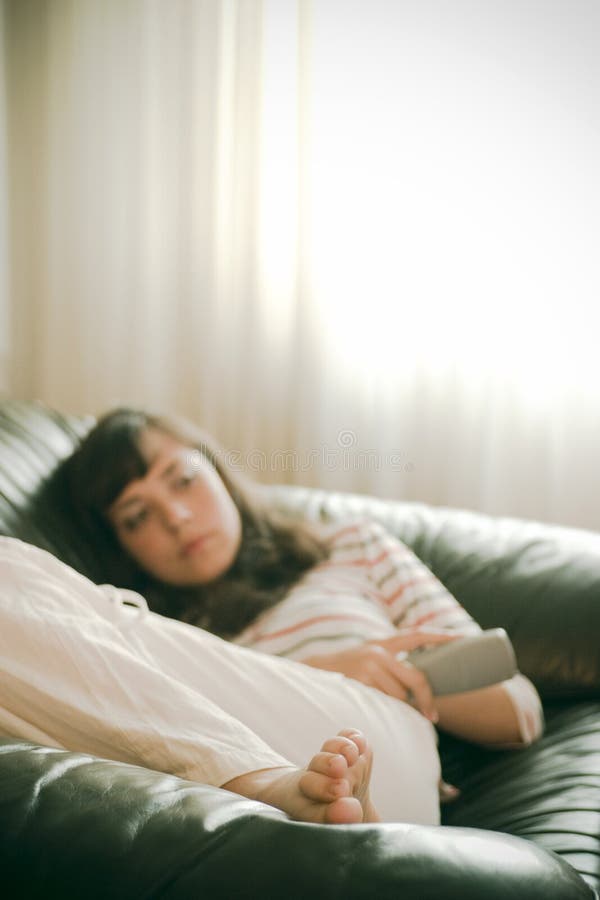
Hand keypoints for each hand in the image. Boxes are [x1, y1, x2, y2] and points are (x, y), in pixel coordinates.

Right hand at [303, 630, 460, 720]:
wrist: (312, 671)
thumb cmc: (345, 670)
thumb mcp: (367, 656)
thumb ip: (389, 662)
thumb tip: (416, 682)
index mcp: (383, 643)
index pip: (418, 636)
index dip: (441, 637)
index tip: (462, 638)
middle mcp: (379, 652)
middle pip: (416, 678)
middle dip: (426, 699)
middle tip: (432, 716)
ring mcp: (370, 666)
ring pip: (400, 695)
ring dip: (399, 708)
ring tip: (388, 711)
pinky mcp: (361, 681)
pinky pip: (384, 703)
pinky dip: (386, 711)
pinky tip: (378, 712)